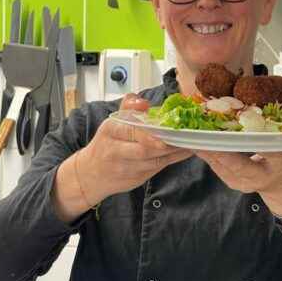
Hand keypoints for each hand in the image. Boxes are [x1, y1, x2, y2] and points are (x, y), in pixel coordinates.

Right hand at [53, 94, 192, 221]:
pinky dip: (173, 159)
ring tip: (191, 142)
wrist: (90, 174)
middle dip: (166, 144)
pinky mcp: (136, 179)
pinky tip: (186, 151)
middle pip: (144, 149)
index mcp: (111, 131)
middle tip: (186, 136)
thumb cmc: (107, 144)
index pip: (130, 131)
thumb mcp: (112, 124)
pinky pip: (158, 168)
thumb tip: (141, 101)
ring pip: (154, 160)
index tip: (166, 131)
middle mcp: (115, 150)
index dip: (149, 134)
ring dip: (174, 152)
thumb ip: (128, 110)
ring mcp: (126, 167)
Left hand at [194, 140, 281, 216]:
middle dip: (219, 151)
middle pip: (236, 164)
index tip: (237, 132)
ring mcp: (241, 181)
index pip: (268, 155)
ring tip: (191, 132)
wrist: (281, 183)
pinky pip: (214, 166)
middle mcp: (258, 177)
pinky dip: (204, 152)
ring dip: (205, 150)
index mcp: (278, 166)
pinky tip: (192, 138)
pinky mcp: (229, 180)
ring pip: (220, 166)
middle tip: (202, 134)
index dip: (253, 145)